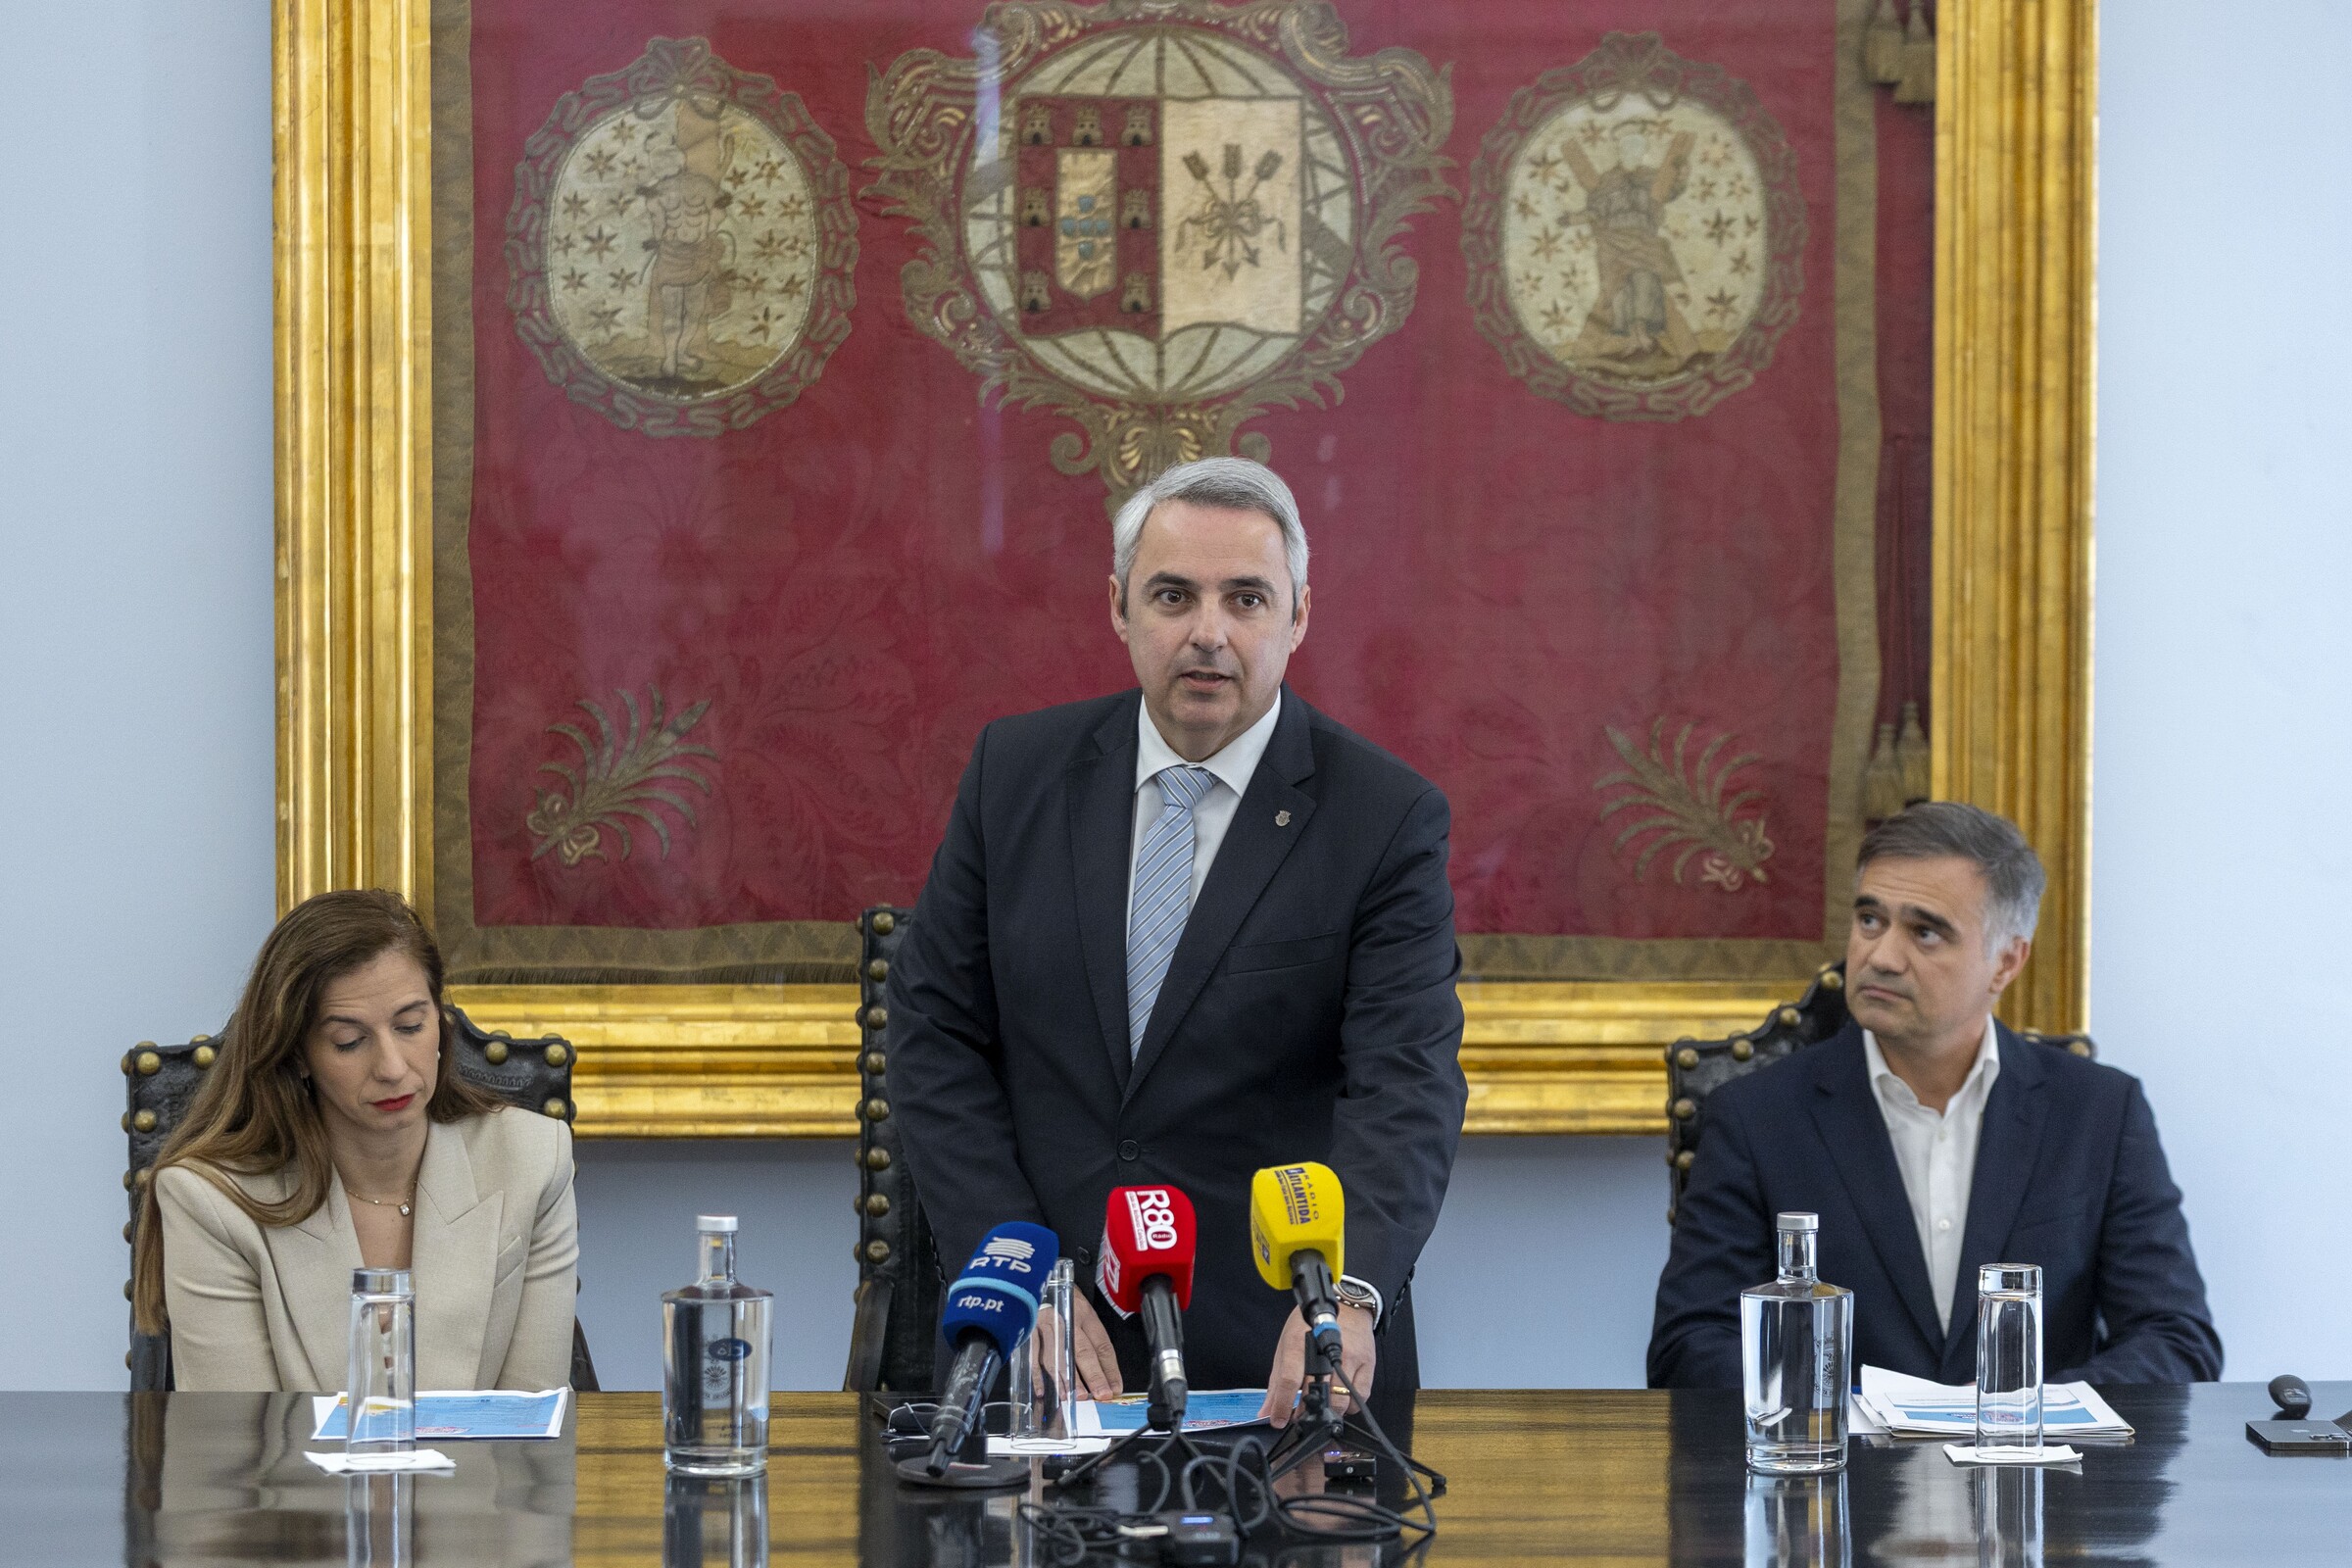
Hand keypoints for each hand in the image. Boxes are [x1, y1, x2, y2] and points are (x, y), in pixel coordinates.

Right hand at [1038, 1289, 1124, 1400]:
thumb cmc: (1063, 1301)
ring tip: (1075, 1397)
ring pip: (1058, 1356)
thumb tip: (1102, 1375)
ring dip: (1067, 1379)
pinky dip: (1037, 1376)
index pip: (1101, 1345)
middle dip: (1093, 1376)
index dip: (1110, 1369)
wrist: (1036, 1280)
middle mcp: (1067, 1319)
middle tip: (1100, 1395)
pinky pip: (1033, 1356)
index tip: (1115, 1388)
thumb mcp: (1082, 1312)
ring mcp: (1045, 1324)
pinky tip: (1043, 1391)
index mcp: (1085, 1315)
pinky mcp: (1027, 1330)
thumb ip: (1090, 1339)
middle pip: (1082, 1351)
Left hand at [1258, 1303, 1375, 1426]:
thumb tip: (1266, 1412)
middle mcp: (1326, 1351)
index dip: (1282, 1406)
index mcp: (1299, 1344)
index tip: (1278, 1421)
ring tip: (1322, 1408)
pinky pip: (1360, 1397)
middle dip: (1306, 1414)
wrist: (1347, 1307)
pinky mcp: (1368, 1364)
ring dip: (1330, 1411)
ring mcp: (1350, 1358)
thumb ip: (1276, 1381)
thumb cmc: (1312, 1326)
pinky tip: (1341, 1398)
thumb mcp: (1287, 1346)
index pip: (1289, 1380)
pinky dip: (1349, 1404)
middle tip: (1301, 1417)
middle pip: (1317, 1394)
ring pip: (1341, 1400)